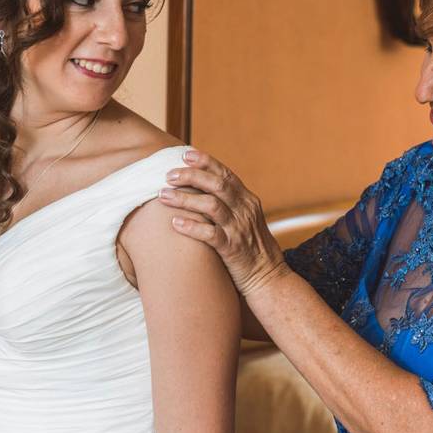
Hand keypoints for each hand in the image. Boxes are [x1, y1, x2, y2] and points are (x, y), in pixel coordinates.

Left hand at [159, 150, 287, 296]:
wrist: (269, 278)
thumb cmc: (251, 248)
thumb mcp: (246, 219)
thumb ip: (229, 204)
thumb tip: (203, 188)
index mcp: (248, 200)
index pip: (226, 174)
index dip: (206, 162)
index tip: (185, 154)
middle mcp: (245, 211)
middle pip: (217, 185)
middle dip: (191, 176)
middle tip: (169, 175)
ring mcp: (239, 229)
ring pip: (211, 206)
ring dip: (185, 198)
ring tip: (163, 196)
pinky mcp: (233, 249)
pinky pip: (210, 234)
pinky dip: (191, 227)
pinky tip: (175, 223)